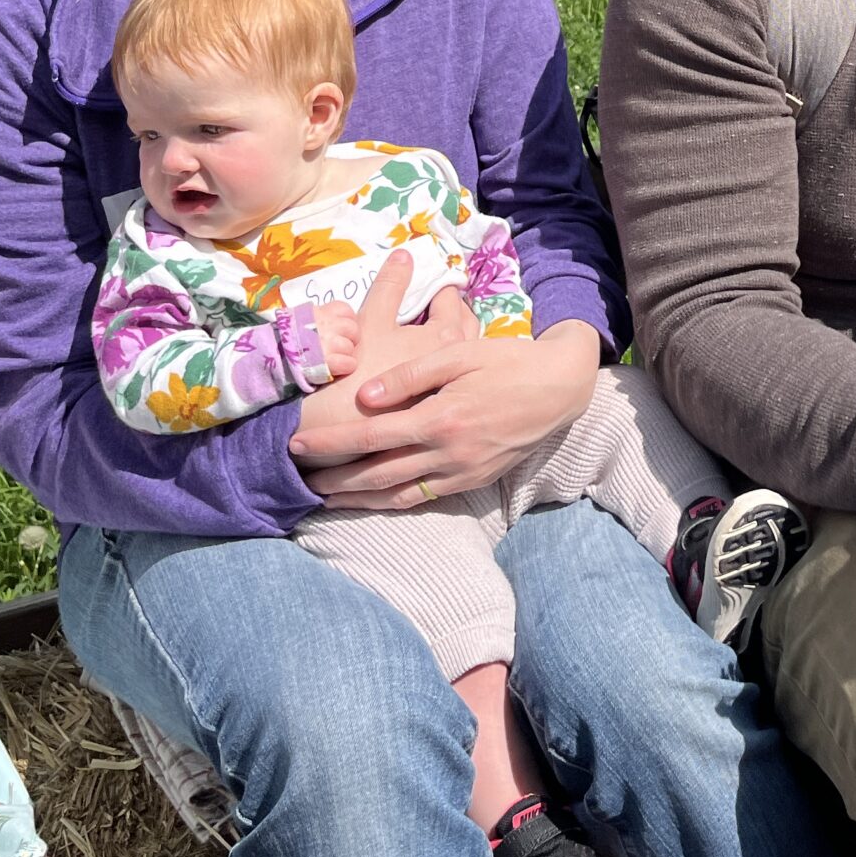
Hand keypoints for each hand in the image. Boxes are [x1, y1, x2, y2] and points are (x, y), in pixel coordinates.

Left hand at [287, 254, 598, 505]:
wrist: (559, 388)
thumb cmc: (507, 362)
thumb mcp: (460, 355)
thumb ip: (409, 376)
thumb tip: (365, 397)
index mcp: (441, 418)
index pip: (371, 435)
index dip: (330, 442)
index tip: (297, 443)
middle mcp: (448, 452)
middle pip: (377, 471)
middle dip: (333, 476)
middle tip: (298, 477)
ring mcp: (461, 471)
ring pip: (397, 493)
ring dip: (357, 497)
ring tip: (323, 496)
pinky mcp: (473, 480)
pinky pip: (422, 498)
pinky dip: (391, 501)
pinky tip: (371, 499)